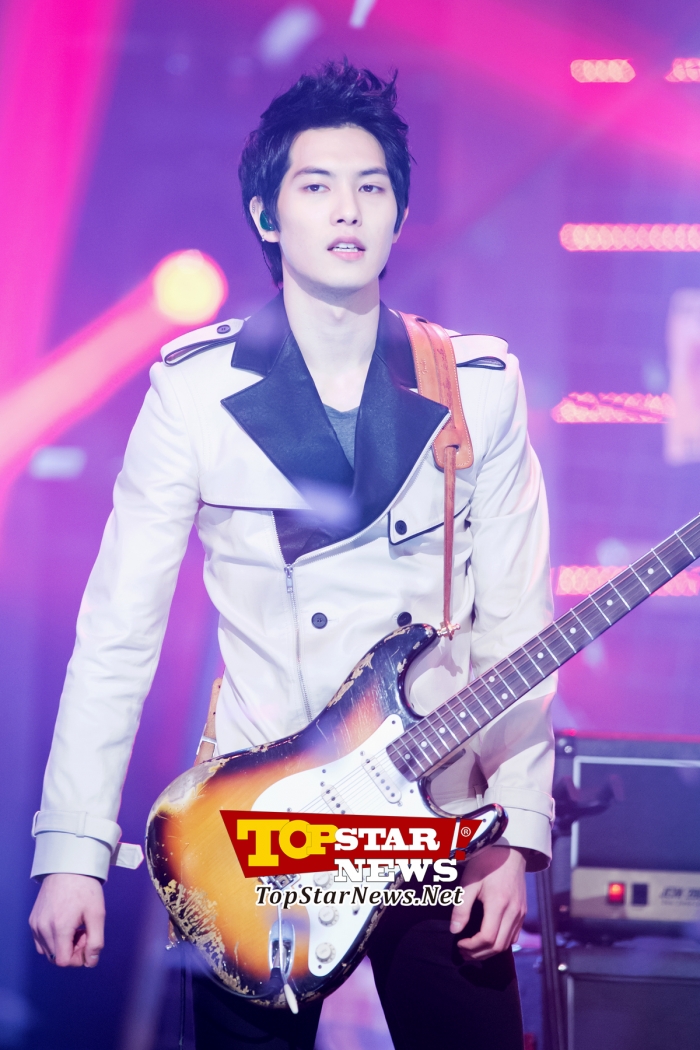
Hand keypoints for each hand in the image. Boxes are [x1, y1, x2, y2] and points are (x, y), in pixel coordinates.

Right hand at [29, 873, 104, 967]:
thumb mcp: (97, 913)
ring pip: (48, 951)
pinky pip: (40, 942)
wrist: (68, 866)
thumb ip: (96, 941)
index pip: (63, 962)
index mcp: (59, 928)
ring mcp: (35, 925)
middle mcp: (42, 929)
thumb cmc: (85, 888)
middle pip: (56, 957)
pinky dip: (52, 940)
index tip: (87, 940)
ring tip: (74, 927)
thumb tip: (91, 962)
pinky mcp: (32, 920)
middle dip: (72, 950)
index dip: (78, 957)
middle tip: (84, 931)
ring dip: (62, 946)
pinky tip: (64, 925)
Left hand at [449, 845, 526, 960]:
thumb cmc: (486, 863)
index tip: (459, 943)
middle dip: (479, 953)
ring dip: (489, 951)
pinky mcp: (522, 911)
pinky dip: (501, 943)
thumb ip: (461, 908)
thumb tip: (455, 931)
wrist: (509, 850)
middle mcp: (513, 912)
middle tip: (463, 952)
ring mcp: (520, 912)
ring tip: (473, 949)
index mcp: (499, 904)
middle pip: (498, 946)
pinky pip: (514, 935)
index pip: (487, 938)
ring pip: (507, 943)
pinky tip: (488, 939)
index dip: (472, 946)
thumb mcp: (469, 882)